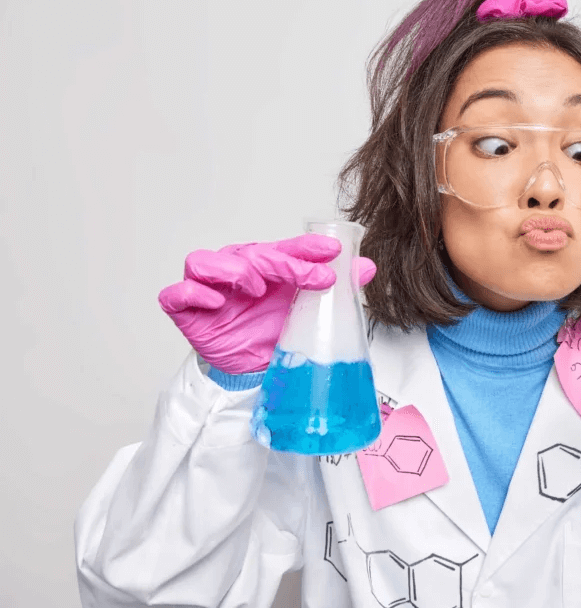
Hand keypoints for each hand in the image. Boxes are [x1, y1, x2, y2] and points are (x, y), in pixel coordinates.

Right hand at [158, 234, 376, 373]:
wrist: (249, 370)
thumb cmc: (272, 331)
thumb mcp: (309, 312)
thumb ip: (336, 288)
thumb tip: (367, 267)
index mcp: (264, 265)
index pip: (284, 248)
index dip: (306, 247)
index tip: (332, 251)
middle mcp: (234, 269)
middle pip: (251, 253)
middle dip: (284, 262)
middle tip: (315, 278)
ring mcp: (207, 289)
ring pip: (205, 261)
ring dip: (233, 270)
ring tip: (256, 289)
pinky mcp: (184, 311)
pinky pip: (177, 294)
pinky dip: (194, 294)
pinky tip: (217, 303)